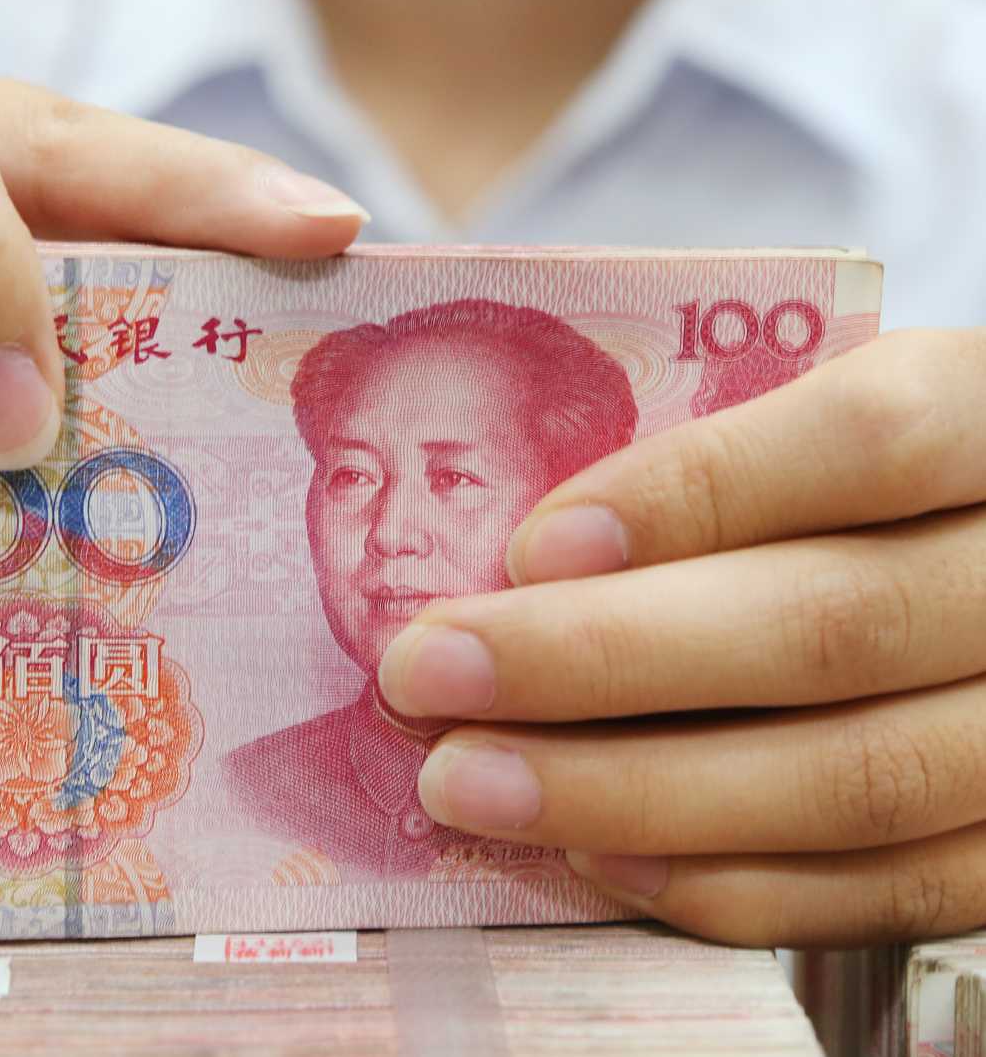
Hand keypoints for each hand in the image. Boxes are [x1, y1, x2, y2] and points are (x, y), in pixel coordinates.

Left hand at [379, 329, 985, 947]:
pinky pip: (893, 891)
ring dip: (630, 792)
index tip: (529, 546)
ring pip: (855, 779)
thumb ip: (731, 471)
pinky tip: (593, 858)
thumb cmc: (884, 497)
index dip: (695, 493)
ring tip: (469, 780)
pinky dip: (730, 885)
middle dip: (598, 659)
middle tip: (426, 673)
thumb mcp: (840, 428)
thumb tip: (527, 565)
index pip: (872, 438)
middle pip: (831, 625)